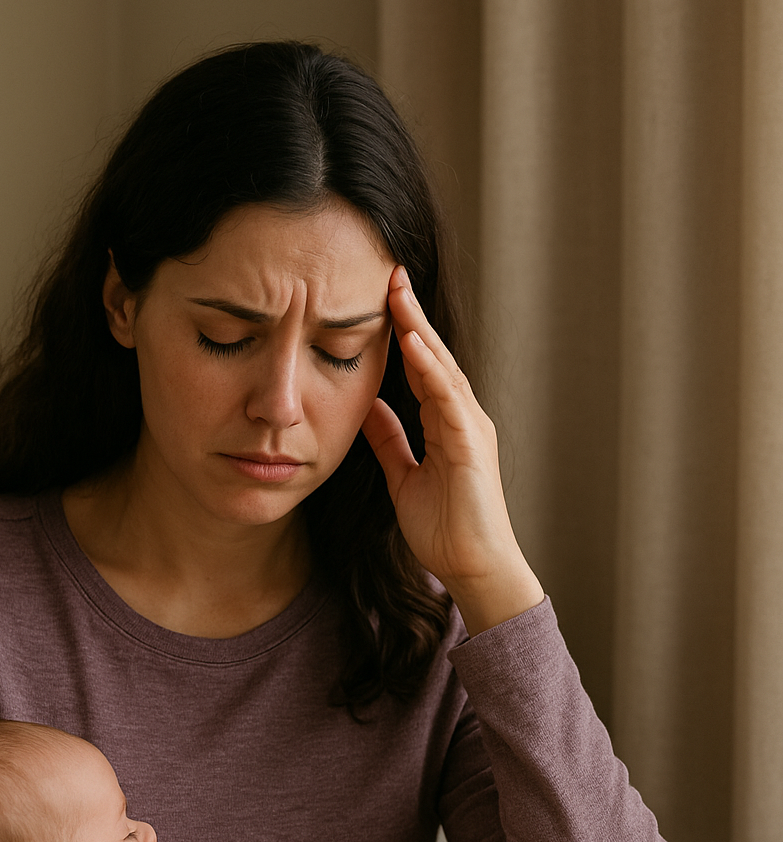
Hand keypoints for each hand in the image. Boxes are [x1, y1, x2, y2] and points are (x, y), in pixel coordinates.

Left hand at [361, 266, 543, 634]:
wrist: (473, 568)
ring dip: (420, 329)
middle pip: (433, 356)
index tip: (380, 298)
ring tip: (398, 292)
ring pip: (442, 367)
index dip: (402, 332)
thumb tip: (367, 407)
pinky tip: (413, 343)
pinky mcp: (471, 444)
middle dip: (412, 315)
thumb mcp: (404, 477)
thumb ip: (390, 440)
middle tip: (390, 273)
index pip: (421, 367)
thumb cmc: (444, 530)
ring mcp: (471, 428)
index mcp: (446, 423)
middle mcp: (463, 417)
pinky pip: (449, 398)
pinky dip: (431, 369)